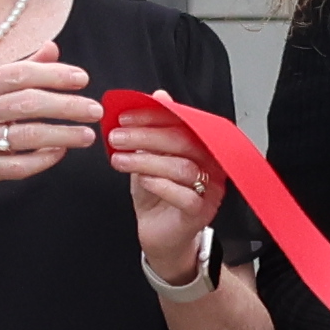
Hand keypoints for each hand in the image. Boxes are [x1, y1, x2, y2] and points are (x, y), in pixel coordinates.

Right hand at [0, 43, 99, 205]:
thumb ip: (19, 69)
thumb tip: (52, 48)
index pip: (22, 74)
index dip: (55, 75)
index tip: (82, 78)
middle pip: (30, 103)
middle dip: (68, 105)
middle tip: (94, 109)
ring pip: (30, 135)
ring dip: (64, 135)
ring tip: (88, 135)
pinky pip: (20, 165)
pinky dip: (44, 159)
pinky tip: (60, 153)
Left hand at [105, 93, 223, 273]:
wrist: (160, 234)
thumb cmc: (157, 195)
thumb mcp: (151, 156)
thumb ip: (156, 128)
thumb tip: (159, 95)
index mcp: (202, 146)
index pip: (182, 122)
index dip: (153, 116)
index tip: (124, 117)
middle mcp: (211, 165)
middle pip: (184, 142)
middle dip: (146, 136)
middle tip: (117, 137)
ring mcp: (209, 190)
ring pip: (182, 167)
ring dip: (146, 160)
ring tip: (119, 160)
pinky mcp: (200, 212)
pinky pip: (185, 196)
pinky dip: (160, 185)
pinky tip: (140, 180)